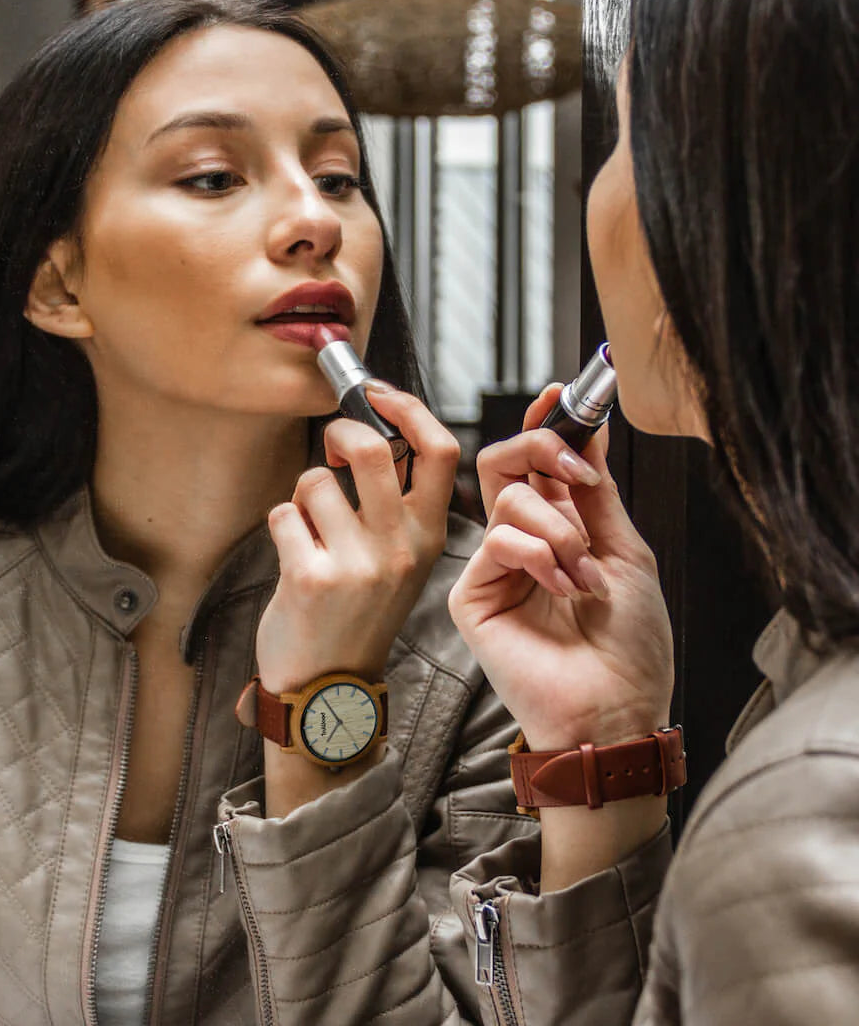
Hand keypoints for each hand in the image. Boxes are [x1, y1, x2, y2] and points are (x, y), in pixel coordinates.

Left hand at [257, 384, 460, 692]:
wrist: (328, 689)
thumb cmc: (358, 614)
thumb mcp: (401, 562)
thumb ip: (395, 505)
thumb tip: (372, 429)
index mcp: (428, 536)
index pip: (440, 450)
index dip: (408, 408)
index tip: (378, 394)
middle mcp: (400, 547)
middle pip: (372, 448)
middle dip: (340, 431)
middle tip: (330, 444)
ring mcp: (357, 563)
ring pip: (316, 481)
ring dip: (303, 497)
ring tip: (310, 532)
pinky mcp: (311, 577)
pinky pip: (283, 514)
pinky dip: (281, 526)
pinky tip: (294, 557)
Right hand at [447, 386, 673, 751]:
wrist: (617, 708)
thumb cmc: (631, 645)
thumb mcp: (626, 552)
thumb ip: (598, 493)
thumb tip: (592, 430)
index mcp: (560, 529)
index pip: (537, 464)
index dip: (546, 425)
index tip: (564, 395)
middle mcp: (523, 543)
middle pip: (504, 465)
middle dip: (542, 451)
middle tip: (576, 471)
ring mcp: (495, 568)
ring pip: (507, 501)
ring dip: (559, 530)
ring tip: (583, 576)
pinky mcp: (472, 595)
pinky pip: (495, 541)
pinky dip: (538, 556)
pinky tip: (561, 590)